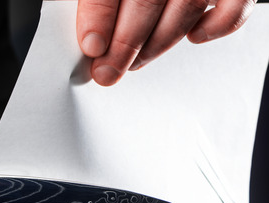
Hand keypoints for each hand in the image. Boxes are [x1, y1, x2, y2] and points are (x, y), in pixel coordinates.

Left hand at [76, 0, 256, 85]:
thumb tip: (92, 34)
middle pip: (147, 0)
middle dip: (125, 44)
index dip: (99, 18)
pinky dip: (217, 25)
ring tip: (134, 63)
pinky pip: (235, 4)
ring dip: (158, 44)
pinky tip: (194, 37)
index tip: (92, 47)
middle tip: (107, 70)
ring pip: (186, 6)